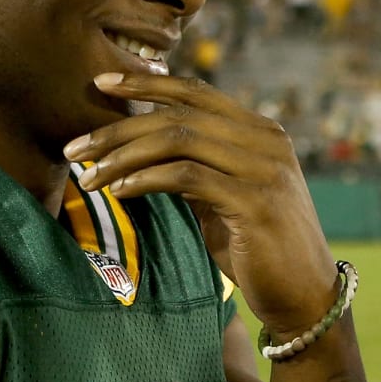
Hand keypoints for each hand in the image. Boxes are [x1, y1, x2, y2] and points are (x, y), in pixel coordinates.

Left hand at [69, 75, 337, 339]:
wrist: (305, 298)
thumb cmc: (259, 251)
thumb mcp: (225, 199)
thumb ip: (197, 167)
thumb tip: (145, 145)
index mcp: (262, 133)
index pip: (197, 93)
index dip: (148, 82)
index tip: (103, 84)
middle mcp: (267, 141)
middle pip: (180, 114)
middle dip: (119, 127)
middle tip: (75, 147)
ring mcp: (265, 169)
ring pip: (178, 140)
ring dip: (123, 156)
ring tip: (88, 177)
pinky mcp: (255, 202)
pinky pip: (186, 177)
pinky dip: (145, 180)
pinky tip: (119, 191)